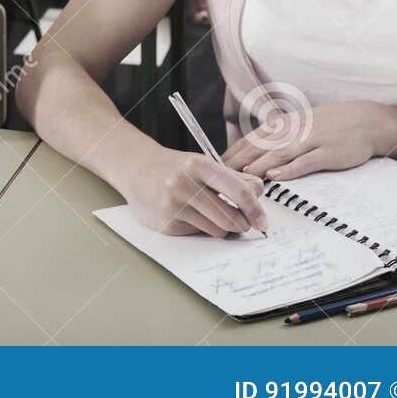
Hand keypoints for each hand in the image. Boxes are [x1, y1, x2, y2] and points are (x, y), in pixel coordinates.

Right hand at [121, 147, 267, 237]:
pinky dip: (201, 228)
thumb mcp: (202, 164)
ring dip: (222, 227)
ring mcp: (172, 205)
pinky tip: (190, 215)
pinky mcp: (166, 223)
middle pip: (230, 217)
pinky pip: (198, 233)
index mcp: (198, 164)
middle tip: (243, 223)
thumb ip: (232, 177)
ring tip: (213, 215)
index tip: (262, 220)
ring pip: (217, 229)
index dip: (255, 209)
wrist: (134, 169)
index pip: (239, 191)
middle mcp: (183, 184)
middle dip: (242, 224)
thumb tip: (258, 192)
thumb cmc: (173, 167)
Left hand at [222, 101, 396, 181]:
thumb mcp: (295, 128)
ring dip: (257, 167)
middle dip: (235, 165)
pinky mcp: (328, 152)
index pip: (246, 142)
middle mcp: (290, 131)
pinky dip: (290, 168)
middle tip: (217, 182)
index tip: (211, 172)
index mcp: (280, 126)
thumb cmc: (326, 127)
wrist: (364, 120)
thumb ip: (271, 141)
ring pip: (278, 154)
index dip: (228, 157)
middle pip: (257, 149)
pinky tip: (276, 176)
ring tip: (240, 181)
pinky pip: (306, 161)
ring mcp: (310, 140)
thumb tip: (244, 156)